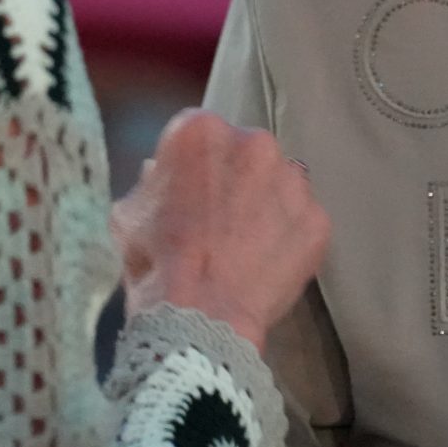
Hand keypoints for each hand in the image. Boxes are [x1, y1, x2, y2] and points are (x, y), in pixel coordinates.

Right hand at [110, 109, 328, 351]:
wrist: (200, 315)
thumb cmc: (155, 260)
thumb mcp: (129, 212)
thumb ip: (152, 183)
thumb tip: (163, 176)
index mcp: (201, 131)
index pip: (200, 136)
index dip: (193, 167)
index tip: (188, 194)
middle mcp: (255, 143)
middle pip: (246, 154)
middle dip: (234, 179)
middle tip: (219, 220)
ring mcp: (293, 180)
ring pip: (280, 184)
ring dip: (266, 205)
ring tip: (246, 245)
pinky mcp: (318, 219)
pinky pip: (301, 222)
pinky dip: (288, 239)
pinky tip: (267, 264)